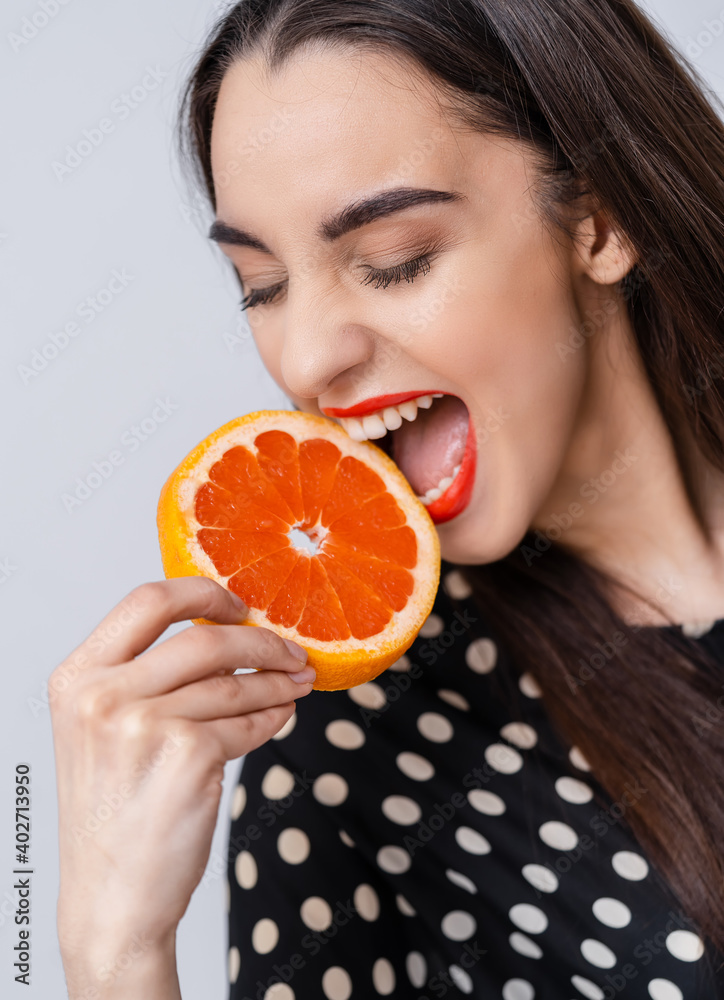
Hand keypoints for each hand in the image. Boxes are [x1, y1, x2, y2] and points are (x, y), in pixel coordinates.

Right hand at [50, 576, 313, 995]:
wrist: (112, 900)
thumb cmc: (115, 812)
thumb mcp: (105, 730)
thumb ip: (148, 677)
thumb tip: (230, 633)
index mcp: (77, 677)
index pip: (147, 600)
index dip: (203, 592)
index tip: (239, 606)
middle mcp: (102, 695)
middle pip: (205, 637)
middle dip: (262, 642)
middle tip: (292, 652)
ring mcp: (143, 725)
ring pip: (235, 684)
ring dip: (277, 683)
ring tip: (297, 685)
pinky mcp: (188, 756)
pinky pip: (249, 723)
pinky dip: (272, 719)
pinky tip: (280, 719)